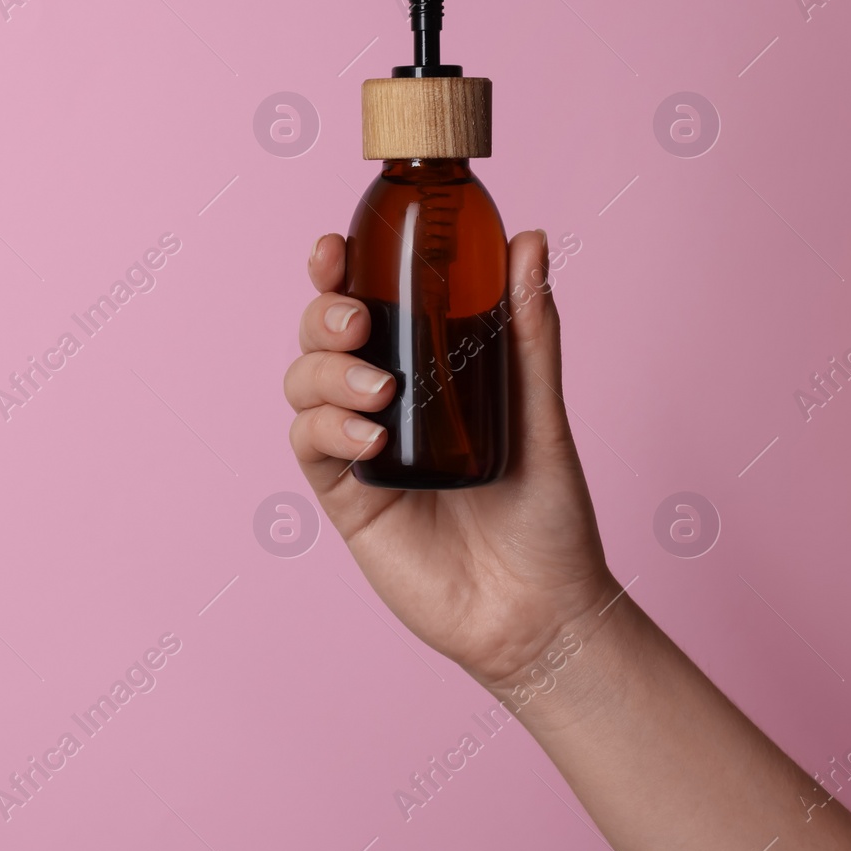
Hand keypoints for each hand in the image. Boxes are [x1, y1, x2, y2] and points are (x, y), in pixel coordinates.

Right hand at [285, 229, 618, 687]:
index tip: (335, 246)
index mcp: (424, 369)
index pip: (366, 303)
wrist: (542, 611)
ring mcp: (358, 448)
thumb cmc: (547, 515)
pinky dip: (329, 429)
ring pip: (303, 384)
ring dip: (326, 372)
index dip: (337, 271)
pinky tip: (368, 436)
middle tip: (357, 321)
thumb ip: (529, 329)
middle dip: (323, 316)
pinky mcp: (346, 497)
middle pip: (320, 337)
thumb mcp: (540, 409)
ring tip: (379, 388)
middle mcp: (382, 402)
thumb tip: (532, 239)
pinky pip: (311, 446)